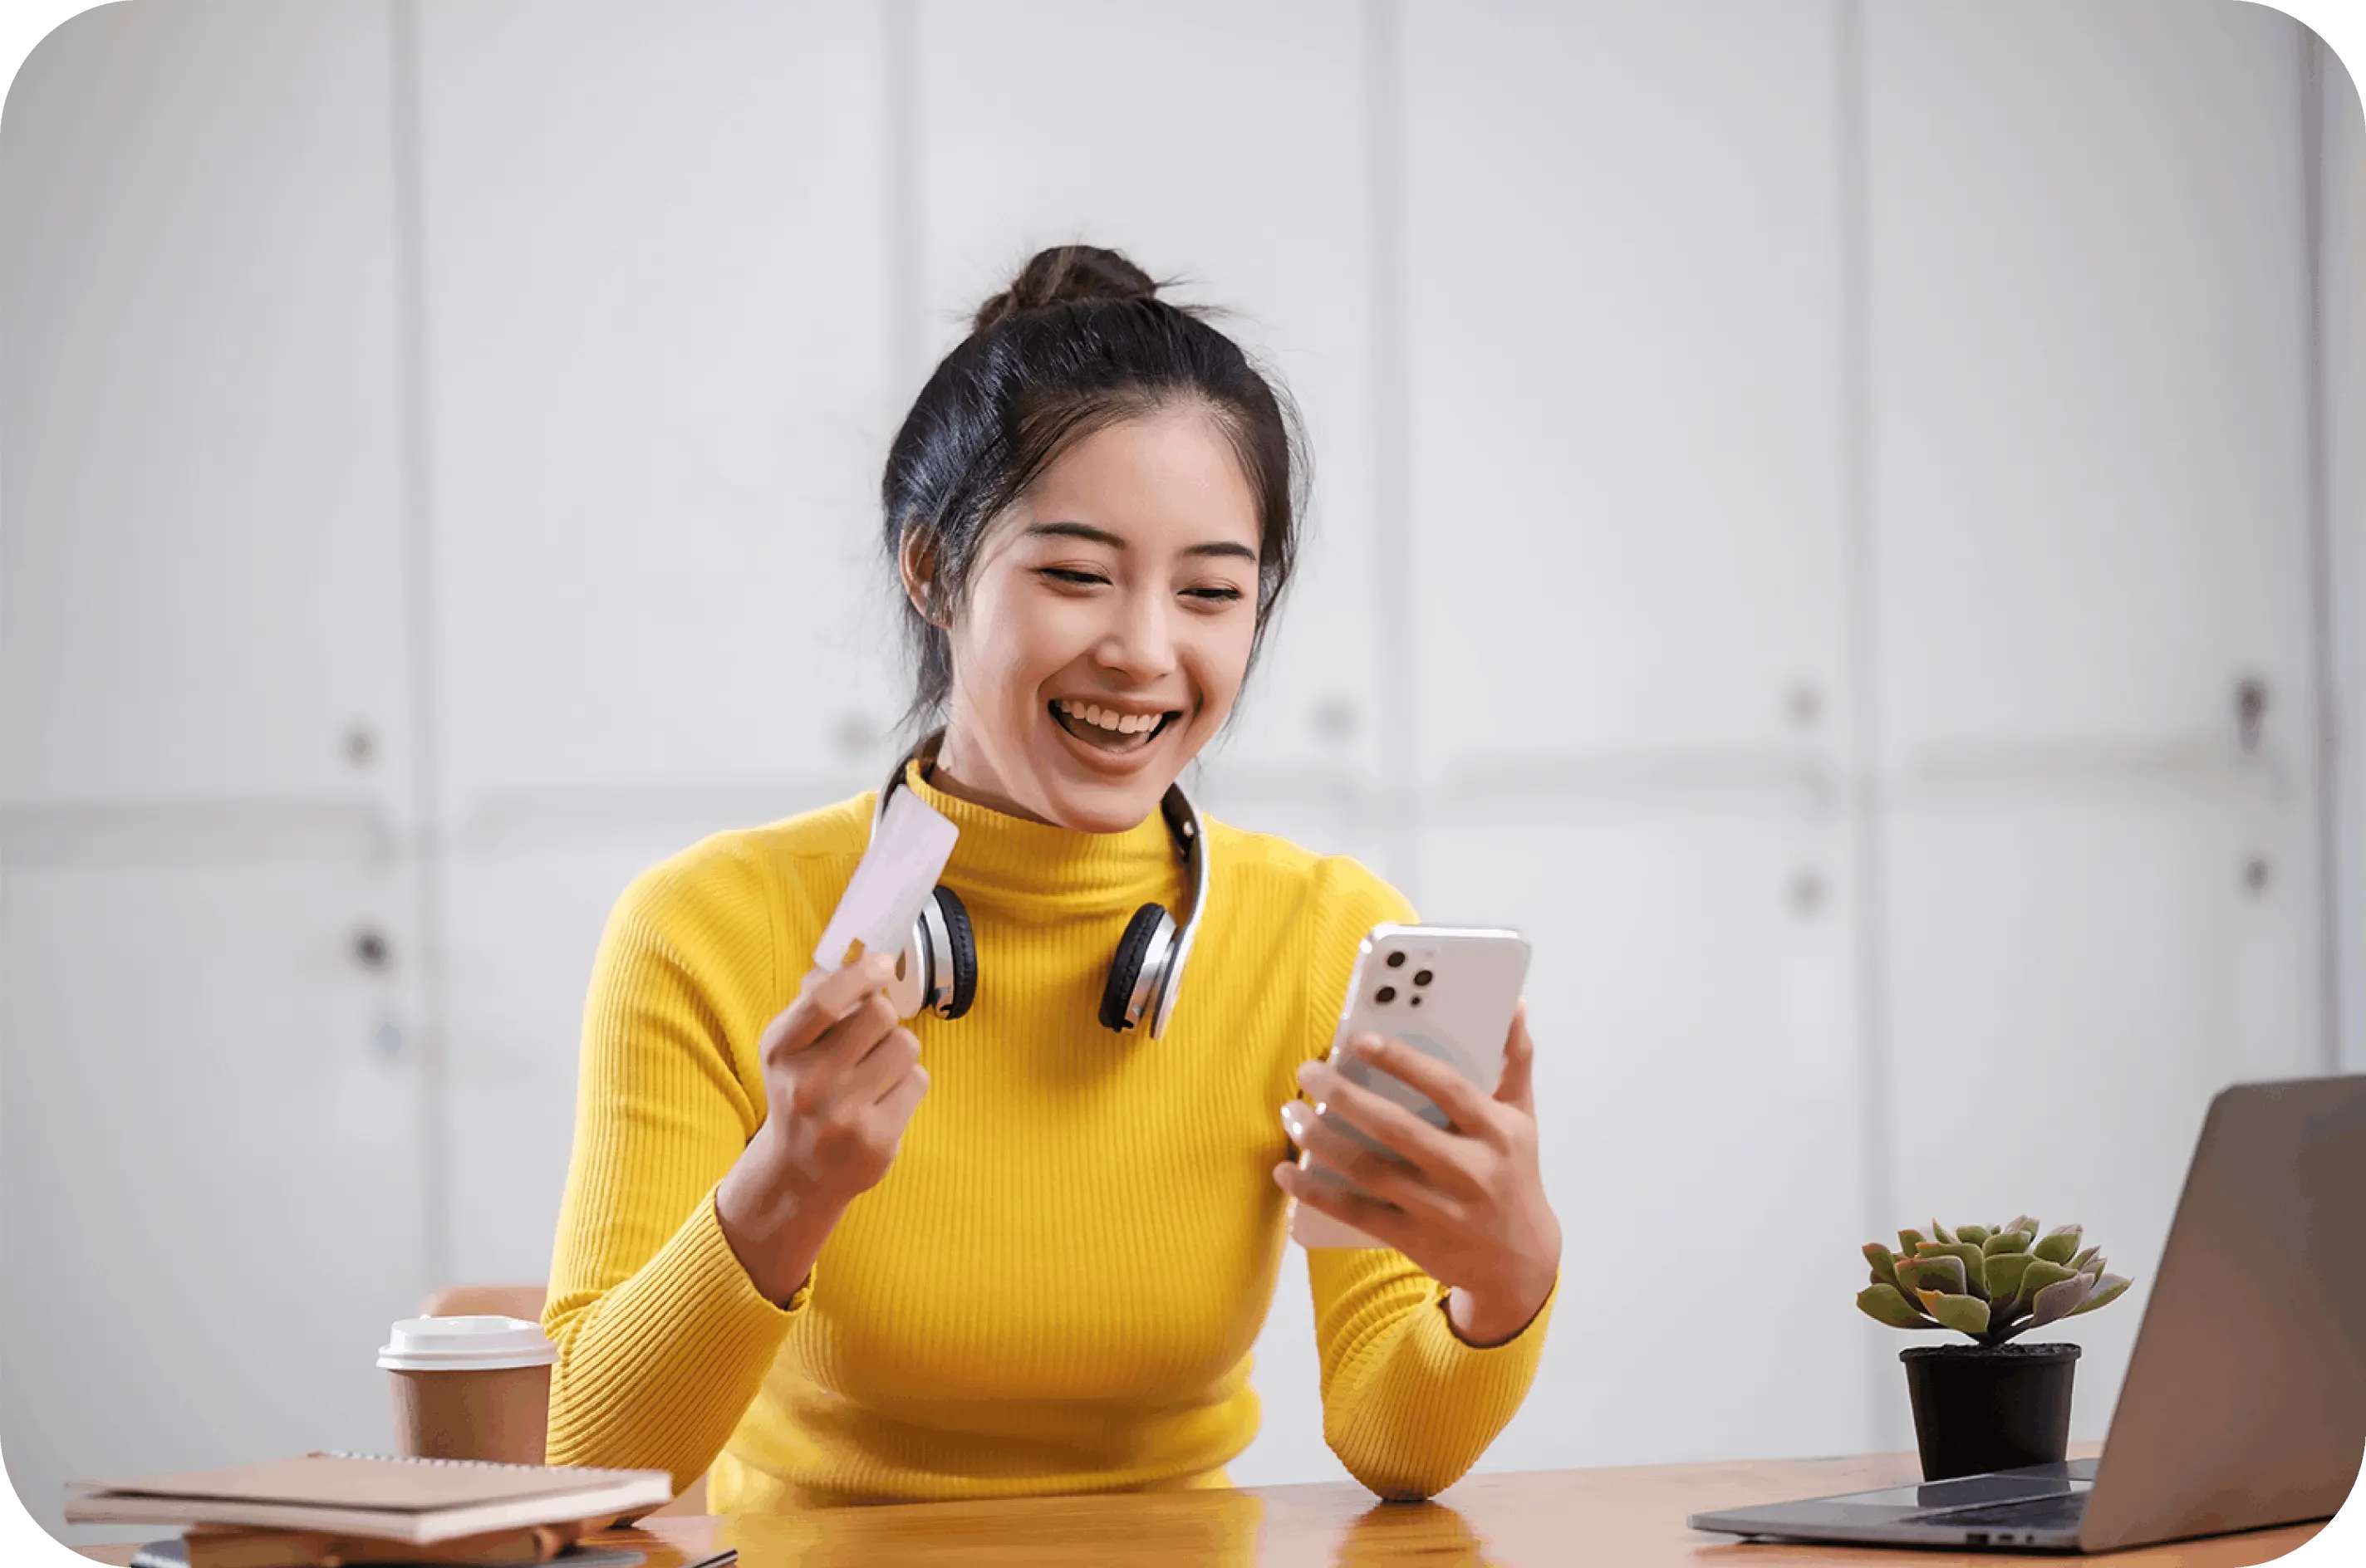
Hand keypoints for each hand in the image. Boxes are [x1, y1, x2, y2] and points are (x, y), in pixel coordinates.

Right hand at [716, 951, 928, 1301]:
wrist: (798, 1172)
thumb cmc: (802, 1093)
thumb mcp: (790, 1048)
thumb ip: (816, 1002)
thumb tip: (855, 957)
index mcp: (781, 1051)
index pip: (824, 999)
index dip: (861, 974)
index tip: (881, 964)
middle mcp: (806, 1085)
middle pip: (880, 1014)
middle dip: (884, 1017)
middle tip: (872, 1035)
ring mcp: (842, 1116)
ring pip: (906, 1045)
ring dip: (899, 1051)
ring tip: (876, 1072)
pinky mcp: (876, 1140)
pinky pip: (918, 1081)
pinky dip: (908, 1084)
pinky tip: (883, 1101)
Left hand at [1274, 999, 1559, 1345]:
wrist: (1519, 1263)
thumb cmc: (1513, 1173)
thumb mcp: (1521, 1118)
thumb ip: (1514, 1059)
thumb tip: (1512, 1002)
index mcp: (1498, 1132)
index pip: (1448, 1088)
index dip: (1403, 1061)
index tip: (1358, 1039)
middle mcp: (1472, 1172)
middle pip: (1398, 1129)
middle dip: (1346, 1097)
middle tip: (1307, 1072)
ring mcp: (1441, 1210)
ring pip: (1370, 1171)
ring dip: (1322, 1141)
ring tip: (1291, 1113)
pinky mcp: (1415, 1241)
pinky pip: (1357, 1213)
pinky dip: (1316, 1193)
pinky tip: (1286, 1173)